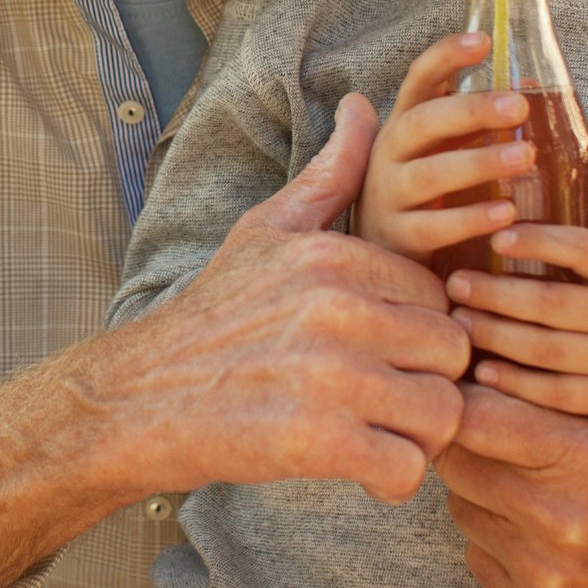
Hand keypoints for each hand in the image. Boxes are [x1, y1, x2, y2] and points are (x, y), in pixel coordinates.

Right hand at [101, 94, 472, 505]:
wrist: (136, 399)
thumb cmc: (210, 317)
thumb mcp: (265, 231)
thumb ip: (330, 174)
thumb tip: (364, 107)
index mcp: (334, 256)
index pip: (437, 297)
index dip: (416, 332)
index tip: (378, 352)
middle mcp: (338, 308)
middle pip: (452, 354)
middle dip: (426, 384)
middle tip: (382, 400)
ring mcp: (331, 376)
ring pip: (443, 413)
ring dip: (416, 436)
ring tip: (374, 434)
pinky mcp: (319, 442)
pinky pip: (407, 469)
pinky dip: (391, 479)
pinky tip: (358, 468)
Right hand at [353, 33, 531, 261]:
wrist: (381, 255)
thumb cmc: (426, 193)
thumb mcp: (440, 150)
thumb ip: (475, 121)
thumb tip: (529, 84)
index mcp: (405, 124)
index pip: (420, 80)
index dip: (446, 56)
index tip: (484, 40)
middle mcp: (389, 153)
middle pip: (423, 122)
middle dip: (470, 111)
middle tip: (519, 106)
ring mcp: (389, 196)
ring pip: (429, 175)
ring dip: (478, 163)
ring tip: (524, 156)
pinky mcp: (398, 239)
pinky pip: (433, 228)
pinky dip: (470, 219)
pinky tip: (506, 214)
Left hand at [435, 385, 587, 587]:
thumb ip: (548, 399)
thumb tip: (462, 369)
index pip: (472, 418)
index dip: (466, 399)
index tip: (469, 392)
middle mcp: (565, 523)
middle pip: (457, 463)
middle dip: (470, 445)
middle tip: (498, 439)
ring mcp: (550, 578)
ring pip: (464, 509)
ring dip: (485, 493)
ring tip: (533, 488)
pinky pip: (478, 556)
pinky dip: (498, 541)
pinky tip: (542, 534)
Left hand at [445, 205, 587, 435]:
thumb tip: (560, 176)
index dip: (541, 242)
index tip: (498, 235)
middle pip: (554, 304)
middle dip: (497, 293)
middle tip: (455, 283)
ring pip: (549, 350)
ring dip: (497, 335)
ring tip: (460, 320)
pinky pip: (560, 395)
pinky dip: (519, 384)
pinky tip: (485, 370)